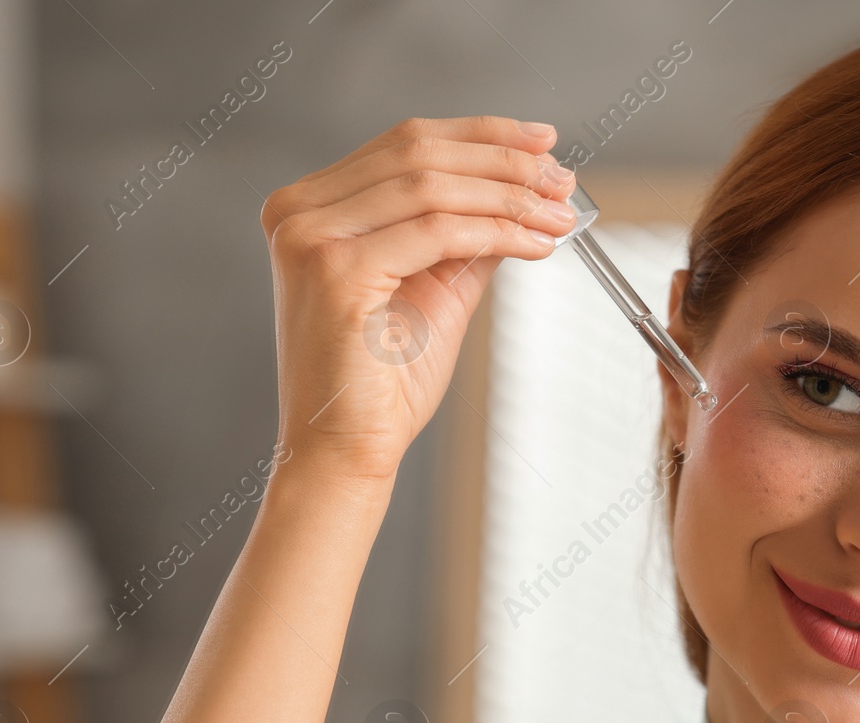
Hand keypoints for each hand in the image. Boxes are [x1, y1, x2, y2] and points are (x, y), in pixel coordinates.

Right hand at [258, 115, 576, 485]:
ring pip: (431, 187)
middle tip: (561, 179)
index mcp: (310, 207)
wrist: (347, 449)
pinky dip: (497, 230)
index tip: (543, 143)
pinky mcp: (335, 272)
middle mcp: (297, 213)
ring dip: (509, 195)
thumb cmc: (383, 383)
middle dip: (503, 161)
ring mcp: (310, 239)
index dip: (481, 135)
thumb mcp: (436, 289)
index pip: (404, 144)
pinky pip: (436, 232)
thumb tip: (524, 192)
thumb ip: (466, 236)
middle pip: (418, 153)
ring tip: (558, 214)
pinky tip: (535, 243)